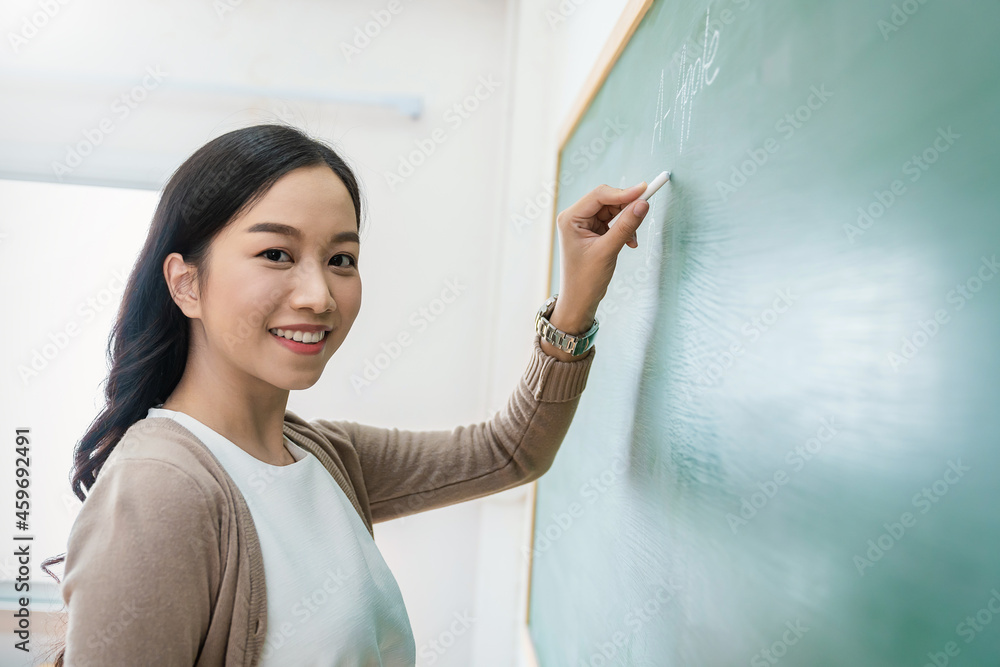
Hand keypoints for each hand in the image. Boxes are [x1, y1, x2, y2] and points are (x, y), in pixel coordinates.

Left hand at [548, 181, 650, 332]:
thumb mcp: (608, 250)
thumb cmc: (586, 279)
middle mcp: (575, 217)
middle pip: (607, 200)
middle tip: (644, 212)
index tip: (645, 190)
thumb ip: (626, 226)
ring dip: (627, 222)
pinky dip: (624, 229)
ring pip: (613, 210)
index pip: (600, 195)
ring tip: (632, 241)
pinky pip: (614, 221)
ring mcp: (584, 224)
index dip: (623, 192)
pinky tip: (630, 243)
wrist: (579, 300)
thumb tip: (643, 203)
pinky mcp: (593, 231)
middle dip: (626, 208)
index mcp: (570, 218)